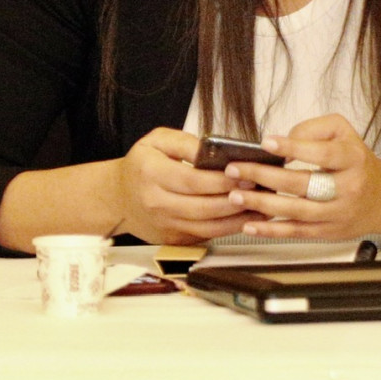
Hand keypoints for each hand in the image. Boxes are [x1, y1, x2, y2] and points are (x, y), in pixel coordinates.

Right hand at [109, 127, 265, 244]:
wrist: (118, 197)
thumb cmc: (141, 166)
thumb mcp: (156, 141)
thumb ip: (185, 142)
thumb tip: (214, 151)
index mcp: (152, 174)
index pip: (193, 181)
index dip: (221, 180)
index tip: (245, 174)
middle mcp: (157, 203)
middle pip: (204, 207)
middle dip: (236, 200)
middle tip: (260, 190)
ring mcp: (166, 225)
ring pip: (209, 226)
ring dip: (239, 218)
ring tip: (262, 207)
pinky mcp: (174, 239)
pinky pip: (206, 235)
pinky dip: (229, 228)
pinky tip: (246, 218)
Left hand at [218, 113, 380, 238]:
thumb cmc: (356, 161)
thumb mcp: (342, 132)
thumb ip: (312, 129)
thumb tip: (283, 141)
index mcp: (352, 159)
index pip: (322, 154)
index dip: (294, 148)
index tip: (266, 142)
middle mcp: (348, 188)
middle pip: (303, 184)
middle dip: (265, 176)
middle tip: (235, 169)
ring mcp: (338, 213)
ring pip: (297, 211)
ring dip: (263, 203)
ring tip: (236, 194)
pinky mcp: (328, 232)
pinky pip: (297, 232)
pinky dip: (272, 231)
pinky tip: (250, 224)